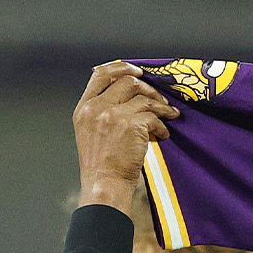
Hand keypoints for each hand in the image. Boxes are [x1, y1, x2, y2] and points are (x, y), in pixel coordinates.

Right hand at [74, 61, 180, 210]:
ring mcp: (113, 115)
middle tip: (159, 100)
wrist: (104, 184)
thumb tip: (128, 96)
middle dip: (148, 88)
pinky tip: (164, 134)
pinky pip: (153, 116)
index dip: (121, 67)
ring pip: (144, 97)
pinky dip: (162, 124)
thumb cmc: (101, 165)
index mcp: (84, 107)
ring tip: (168, 115)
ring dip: (160, 105)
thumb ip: (102, 111)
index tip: (137, 71)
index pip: (100, 73)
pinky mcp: (131, 125)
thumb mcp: (90, 131)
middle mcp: (96, 107)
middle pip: (127, 81)